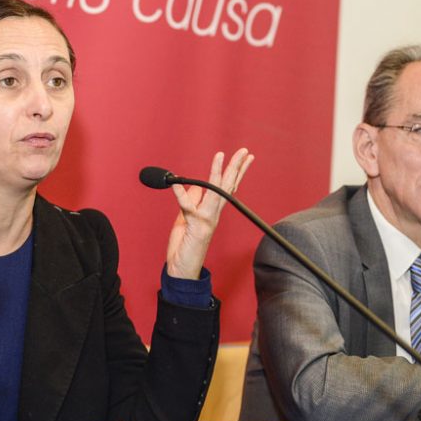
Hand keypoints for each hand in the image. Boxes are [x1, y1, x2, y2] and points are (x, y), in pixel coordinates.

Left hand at [165, 148, 253, 278]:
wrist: (182, 270)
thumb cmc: (184, 245)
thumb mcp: (186, 218)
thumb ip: (191, 202)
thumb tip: (193, 186)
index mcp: (212, 211)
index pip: (228, 187)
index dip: (236, 171)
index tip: (245, 156)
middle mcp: (213, 213)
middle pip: (227, 186)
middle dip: (236, 167)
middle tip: (244, 151)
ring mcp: (206, 219)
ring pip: (215, 191)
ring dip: (218, 173)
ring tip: (221, 156)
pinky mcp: (195, 226)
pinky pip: (187, 207)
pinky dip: (180, 194)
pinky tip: (175, 183)